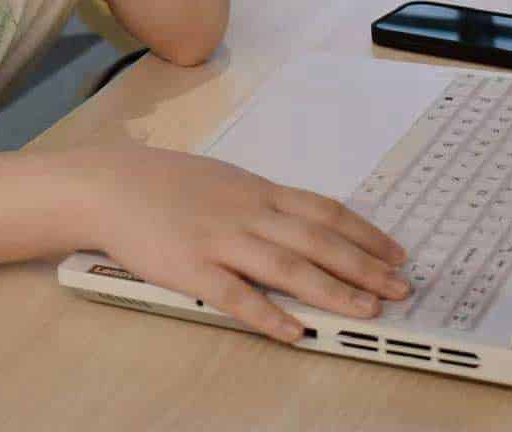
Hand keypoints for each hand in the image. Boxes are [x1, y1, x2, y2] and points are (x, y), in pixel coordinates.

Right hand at [67, 145, 410, 343]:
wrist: (111, 185)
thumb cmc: (167, 183)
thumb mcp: (226, 180)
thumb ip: (264, 201)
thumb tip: (306, 221)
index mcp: (259, 192)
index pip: (326, 212)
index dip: (366, 234)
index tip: (397, 254)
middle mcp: (248, 213)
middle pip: (319, 241)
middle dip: (366, 267)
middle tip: (400, 289)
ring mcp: (220, 240)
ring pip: (288, 267)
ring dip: (333, 291)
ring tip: (367, 311)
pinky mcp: (191, 269)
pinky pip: (237, 295)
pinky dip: (269, 315)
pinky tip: (295, 331)